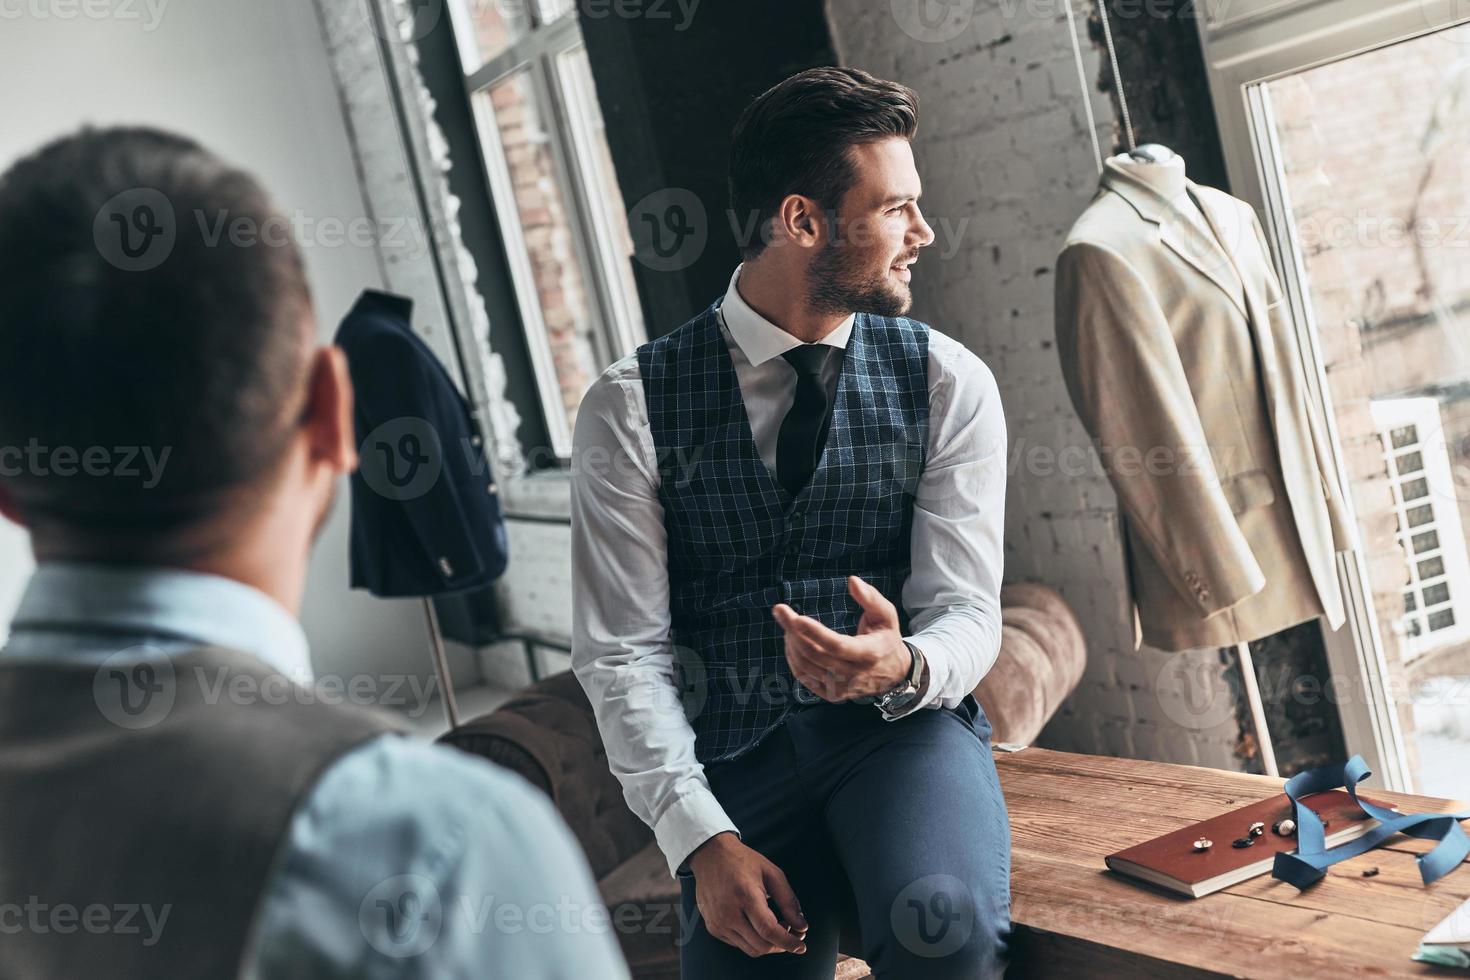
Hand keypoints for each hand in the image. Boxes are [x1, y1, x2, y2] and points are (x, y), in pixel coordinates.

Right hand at [686, 832, 808, 957]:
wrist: (710, 856)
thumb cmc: (742, 861)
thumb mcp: (772, 873)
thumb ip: (788, 901)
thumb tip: (801, 926)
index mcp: (745, 896)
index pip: (769, 930)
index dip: (788, 942)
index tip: (801, 946)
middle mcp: (729, 913)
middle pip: (762, 945)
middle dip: (782, 945)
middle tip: (792, 932)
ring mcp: (718, 923)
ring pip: (751, 949)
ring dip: (768, 945)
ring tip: (777, 928)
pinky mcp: (713, 928)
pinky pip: (738, 944)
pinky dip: (753, 941)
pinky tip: (758, 926)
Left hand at [771, 575, 911, 701]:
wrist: (894, 674)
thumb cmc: (886, 638)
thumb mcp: (886, 615)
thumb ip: (871, 597)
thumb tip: (852, 580)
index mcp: (870, 653)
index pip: (837, 645)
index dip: (815, 633)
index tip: (795, 617)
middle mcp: (855, 674)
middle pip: (816, 655)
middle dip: (793, 631)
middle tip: (781, 611)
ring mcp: (842, 687)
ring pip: (806, 667)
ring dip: (792, 643)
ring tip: (788, 624)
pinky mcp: (832, 694)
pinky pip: (804, 678)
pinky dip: (793, 659)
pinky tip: (792, 642)